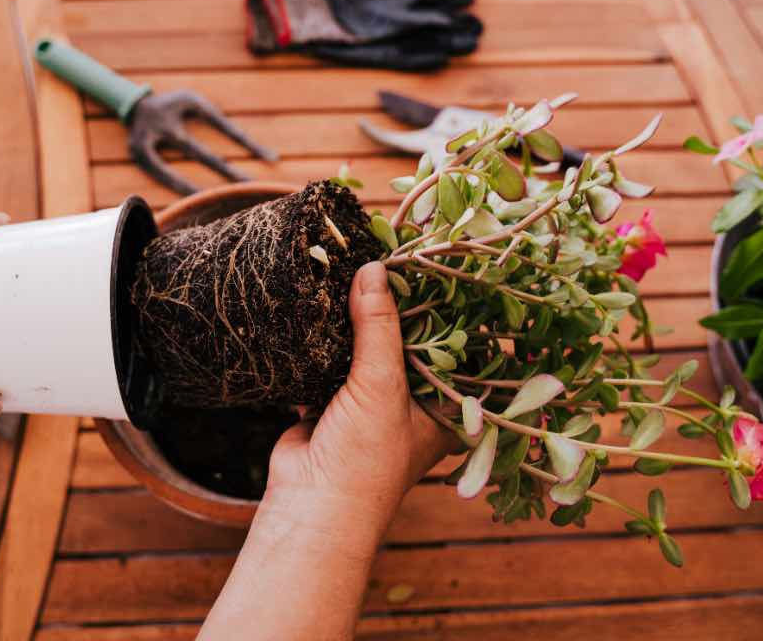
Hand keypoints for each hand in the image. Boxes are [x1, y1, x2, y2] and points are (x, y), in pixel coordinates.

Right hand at [266, 260, 455, 530]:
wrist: (309, 507)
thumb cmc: (365, 460)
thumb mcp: (381, 385)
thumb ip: (378, 326)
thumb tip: (373, 268)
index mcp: (444, 406)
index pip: (453, 345)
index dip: (445, 307)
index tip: (433, 261)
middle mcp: (412, 403)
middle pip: (407, 342)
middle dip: (393, 307)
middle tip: (386, 256)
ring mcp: (370, 402)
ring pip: (367, 349)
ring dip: (356, 320)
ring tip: (352, 268)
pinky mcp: (331, 401)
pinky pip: (332, 360)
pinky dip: (324, 339)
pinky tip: (319, 303)